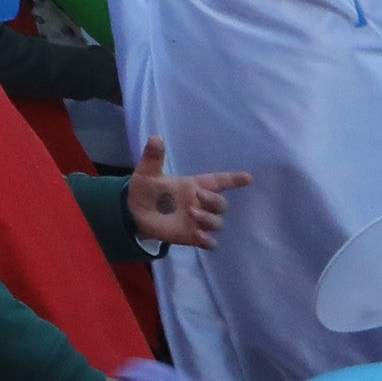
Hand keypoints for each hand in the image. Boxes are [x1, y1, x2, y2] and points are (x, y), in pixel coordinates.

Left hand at [123, 136, 248, 250]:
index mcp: (193, 185)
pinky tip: (199, 236)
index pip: (219, 181)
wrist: (132, 211)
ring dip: (209, 219)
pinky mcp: (191, 237)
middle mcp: (199, 203)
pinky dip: (208, 241)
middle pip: (221, 204)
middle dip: (215, 200)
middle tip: (199, 197)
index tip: (248, 177)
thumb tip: (155, 138)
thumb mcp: (147, 171)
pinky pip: (210, 243)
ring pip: (218, 223)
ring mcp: (197, 221)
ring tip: (192, 214)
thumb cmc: (145, 188)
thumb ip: (153, 156)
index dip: (234, 179)